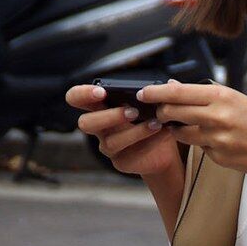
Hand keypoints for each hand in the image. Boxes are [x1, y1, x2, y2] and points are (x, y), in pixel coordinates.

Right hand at [66, 83, 183, 176]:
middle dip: (108, 116)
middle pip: (84, 123)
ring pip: (111, 141)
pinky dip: (148, 141)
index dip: (82, 94)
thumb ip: (155, 92)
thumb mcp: (151, 102)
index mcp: (99, 106)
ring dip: (135, 131)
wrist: (165, 149)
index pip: (76, 98)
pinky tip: (163, 133)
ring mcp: (108, 146)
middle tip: (132, 111)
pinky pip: (130, 153)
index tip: (101, 91)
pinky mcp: (120, 162)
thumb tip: (170, 84)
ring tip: (155, 123)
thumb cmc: (152, 118)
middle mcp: (99, 127)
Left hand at [139, 79, 246, 178]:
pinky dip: (202, 145)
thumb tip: (174, 88)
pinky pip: (201, 149)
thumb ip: (206, 96)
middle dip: (161, 113)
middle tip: (159, 112)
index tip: (142, 93)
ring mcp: (217, 140)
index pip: (177, 92)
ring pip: (182, 134)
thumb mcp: (238, 99)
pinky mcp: (219, 158)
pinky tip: (219, 142)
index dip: (155, 93)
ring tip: (188, 127)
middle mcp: (216, 117)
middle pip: (173, 113)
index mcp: (222, 96)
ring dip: (178, 130)